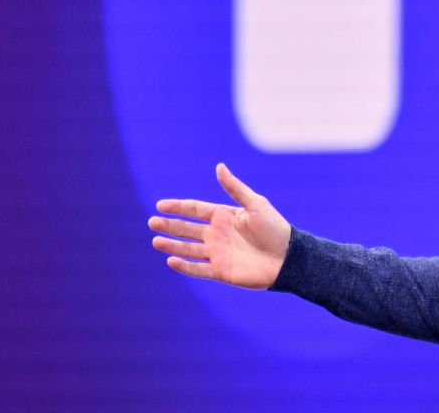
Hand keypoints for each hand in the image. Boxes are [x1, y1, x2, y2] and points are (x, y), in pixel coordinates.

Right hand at [148, 163, 291, 289]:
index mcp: (224, 216)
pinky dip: (185, 266)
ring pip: (188, 249)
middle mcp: (217, 234)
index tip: (160, 205)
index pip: (195, 210)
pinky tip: (171, 261)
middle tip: (151, 222)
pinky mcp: (221, 271)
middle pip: (187, 228)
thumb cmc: (274, 228)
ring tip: (155, 240)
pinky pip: (198, 269)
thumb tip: (219, 166)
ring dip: (172, 244)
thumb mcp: (254, 203)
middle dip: (169, 225)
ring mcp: (218, 253)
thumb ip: (234, 188)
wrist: (287, 257)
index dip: (177, 207)